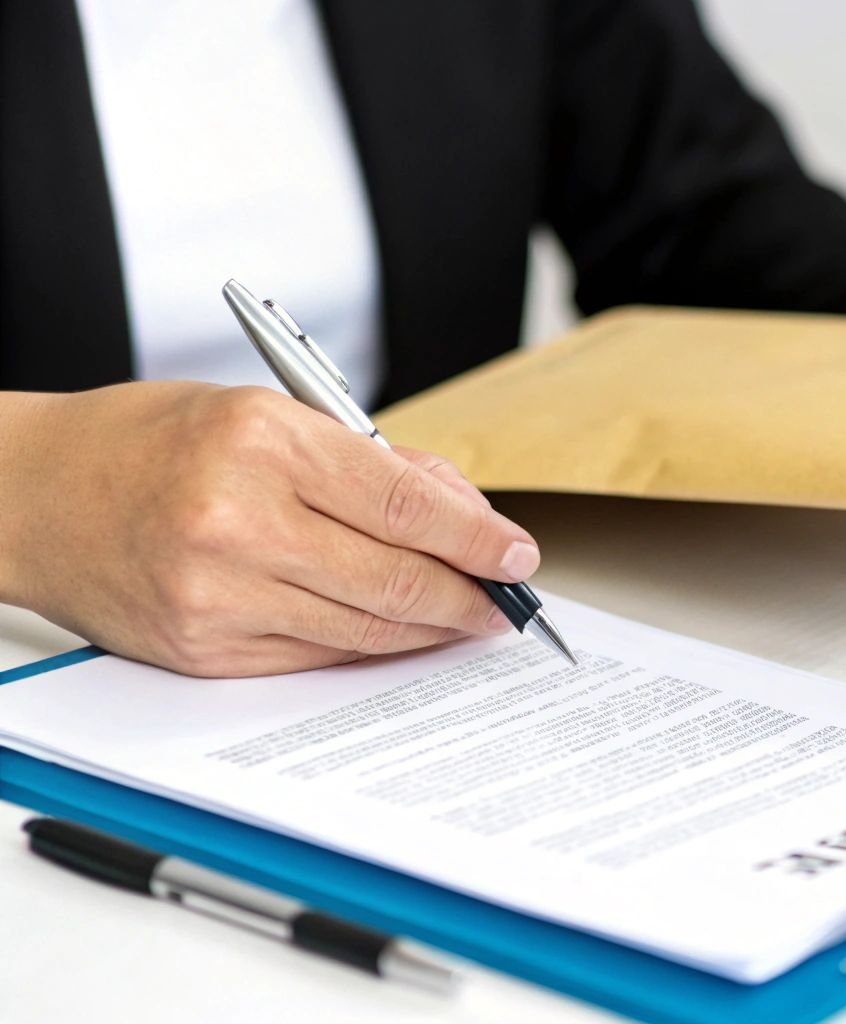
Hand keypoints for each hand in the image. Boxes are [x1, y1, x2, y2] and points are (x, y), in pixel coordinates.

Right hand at [0, 382, 540, 676]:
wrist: (33, 494)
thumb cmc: (151, 440)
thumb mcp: (268, 412)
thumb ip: (373, 462)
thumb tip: (464, 516)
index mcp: (263, 443)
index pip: (407, 504)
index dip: (478, 538)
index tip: (519, 556)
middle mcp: (238, 521)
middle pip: (396, 577)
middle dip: (469, 595)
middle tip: (506, 601)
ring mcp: (216, 593)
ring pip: (364, 626)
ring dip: (429, 628)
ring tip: (465, 618)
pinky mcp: (202, 649)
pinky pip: (316, 656)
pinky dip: (368, 647)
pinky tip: (397, 634)